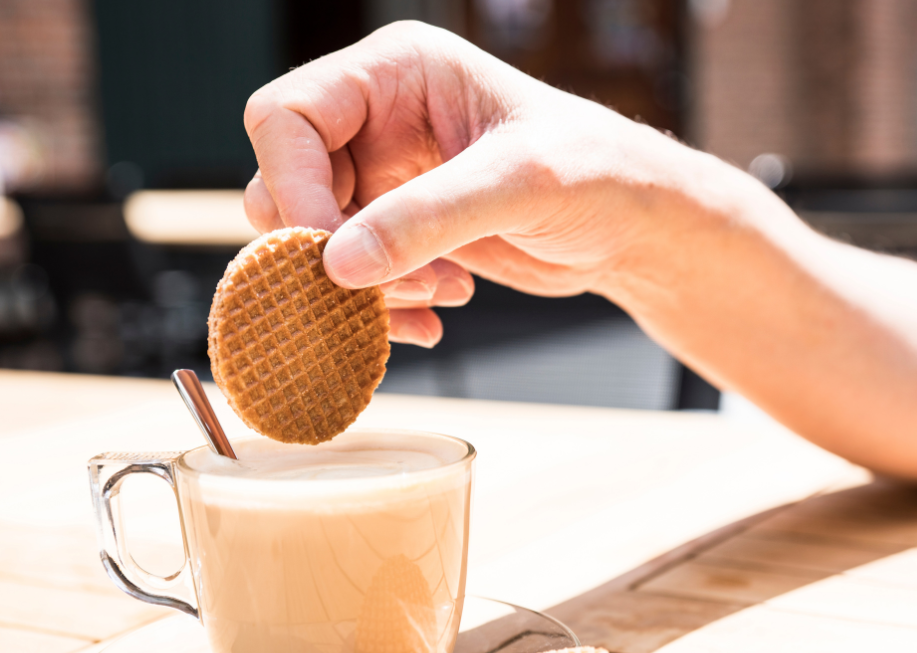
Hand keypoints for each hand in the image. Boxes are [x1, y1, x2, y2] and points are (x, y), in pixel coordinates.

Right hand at [243, 21, 681, 345]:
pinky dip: (381, 308)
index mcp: (396, 72)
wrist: (630, 226)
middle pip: (285, 185)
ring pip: (314, 243)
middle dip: (330, 250)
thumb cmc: (597, 173)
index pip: (285, 118)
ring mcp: (384, 179)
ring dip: (364, 287)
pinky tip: (436, 316)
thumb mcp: (518, 185)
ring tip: (439, 294)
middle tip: (396, 283)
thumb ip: (428, 218)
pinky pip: (351, 278)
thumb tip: (337, 265)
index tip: (331, 257)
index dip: (293, 188)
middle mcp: (377, 119)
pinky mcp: (400, 231)